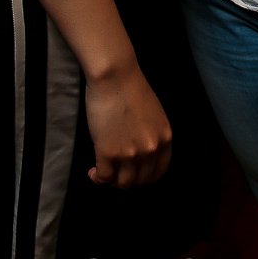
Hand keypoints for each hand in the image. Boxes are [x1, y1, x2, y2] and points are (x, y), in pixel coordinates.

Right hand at [85, 63, 171, 188]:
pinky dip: (97, 178)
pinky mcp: (108, 152)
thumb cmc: (130, 87)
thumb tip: (141, 152)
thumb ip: (151, 135)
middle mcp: (150, 149)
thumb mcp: (152, 114)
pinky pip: (104, 176)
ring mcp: (130, 153)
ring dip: (112, 181)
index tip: (134, 174)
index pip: (159, 171)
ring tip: (103, 172)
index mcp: (165, 138)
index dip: (145, 177)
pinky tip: (93, 172)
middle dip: (127, 179)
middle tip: (116, 172)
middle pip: (140, 180)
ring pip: (122, 183)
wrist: (114, 76)